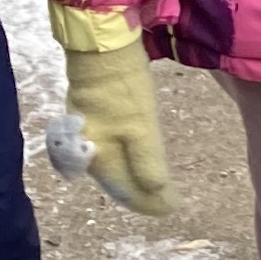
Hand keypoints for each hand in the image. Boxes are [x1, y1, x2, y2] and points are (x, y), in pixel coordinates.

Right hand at [54, 38, 171, 216]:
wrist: (102, 50)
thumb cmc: (124, 91)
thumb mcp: (141, 128)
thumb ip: (146, 163)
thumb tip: (156, 192)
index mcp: (101, 160)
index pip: (127, 192)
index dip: (150, 203)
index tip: (172, 209)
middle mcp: (90, 154)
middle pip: (118, 183)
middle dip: (142, 195)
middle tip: (166, 203)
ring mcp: (88, 136)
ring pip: (112, 169)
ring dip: (133, 181)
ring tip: (154, 190)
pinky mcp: (92, 120)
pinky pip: (109, 153)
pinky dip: (125, 163)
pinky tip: (134, 162)